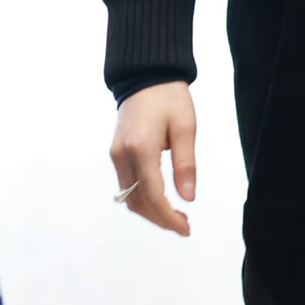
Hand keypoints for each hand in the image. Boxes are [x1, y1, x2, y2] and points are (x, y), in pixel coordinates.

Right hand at [110, 81, 196, 236]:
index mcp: (141, 149)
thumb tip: (187, 198)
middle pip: (137, 202)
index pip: (152, 195)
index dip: (168, 217)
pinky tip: (161, 199)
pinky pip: (127, 185)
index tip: (186, 229)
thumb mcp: (185, 128)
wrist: (145, 76)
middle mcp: (122, 155)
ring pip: (129, 197)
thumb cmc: (169, 98)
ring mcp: (116, 155)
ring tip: (176, 216)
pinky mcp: (116, 153)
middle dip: (160, 219)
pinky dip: (143, 198)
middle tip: (184, 226)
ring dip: (150, 211)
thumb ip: (185, 164)